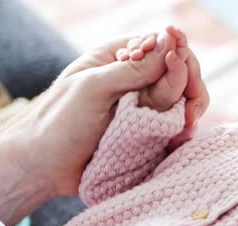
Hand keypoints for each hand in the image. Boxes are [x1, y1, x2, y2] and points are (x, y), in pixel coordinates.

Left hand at [22, 27, 208, 195]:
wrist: (45, 167)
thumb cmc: (59, 122)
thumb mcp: (93, 88)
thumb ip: (134, 69)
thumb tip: (171, 44)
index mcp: (120, 58)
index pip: (166, 47)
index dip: (183, 61)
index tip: (187, 83)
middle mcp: (136, 79)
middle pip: (182, 75)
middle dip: (192, 92)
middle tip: (191, 114)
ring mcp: (143, 106)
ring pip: (183, 102)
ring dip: (190, 114)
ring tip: (185, 131)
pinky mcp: (147, 131)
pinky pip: (175, 127)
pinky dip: (183, 133)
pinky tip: (179, 141)